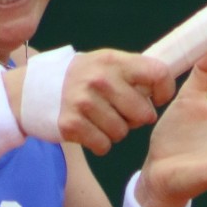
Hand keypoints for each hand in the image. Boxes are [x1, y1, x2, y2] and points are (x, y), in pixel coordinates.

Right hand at [58, 49, 175, 154]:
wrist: (37, 88)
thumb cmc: (84, 76)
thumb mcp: (108, 62)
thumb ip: (135, 70)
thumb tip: (168, 82)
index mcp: (113, 61)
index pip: (158, 74)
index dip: (165, 90)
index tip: (158, 97)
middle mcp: (99, 80)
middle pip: (143, 114)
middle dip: (137, 117)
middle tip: (122, 110)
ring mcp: (83, 102)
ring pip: (123, 133)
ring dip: (117, 131)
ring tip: (103, 118)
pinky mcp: (71, 124)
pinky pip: (104, 145)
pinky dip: (100, 143)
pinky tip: (90, 129)